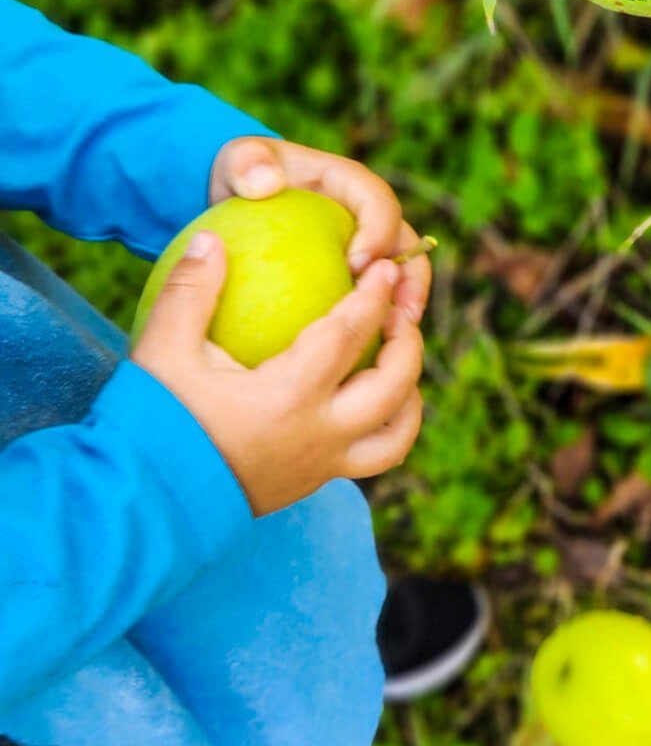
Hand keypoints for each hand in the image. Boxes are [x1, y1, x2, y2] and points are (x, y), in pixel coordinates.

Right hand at [131, 231, 423, 516]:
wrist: (146, 505)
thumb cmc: (152, 423)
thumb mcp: (163, 353)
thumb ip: (191, 292)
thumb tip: (211, 239)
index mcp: (289, 398)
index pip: (349, 337)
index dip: (374, 298)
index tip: (386, 271)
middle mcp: (319, 435)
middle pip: (394, 387)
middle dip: (407, 343)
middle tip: (401, 312)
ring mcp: (322, 466)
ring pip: (397, 436)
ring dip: (410, 395)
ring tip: (399, 362)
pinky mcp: (314, 484)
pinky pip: (372, 459)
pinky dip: (388, 428)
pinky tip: (372, 402)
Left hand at [209, 136, 430, 324]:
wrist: (241, 204)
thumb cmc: (241, 179)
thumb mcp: (236, 161)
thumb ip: (246, 162)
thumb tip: (265, 183)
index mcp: (353, 185)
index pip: (379, 203)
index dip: (378, 233)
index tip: (353, 265)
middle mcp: (372, 218)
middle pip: (407, 246)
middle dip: (411, 280)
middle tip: (400, 315)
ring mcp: (370, 251)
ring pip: (402, 281)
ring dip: (404, 310)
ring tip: (394, 341)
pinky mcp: (361, 280)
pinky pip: (374, 306)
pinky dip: (374, 332)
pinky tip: (360, 364)